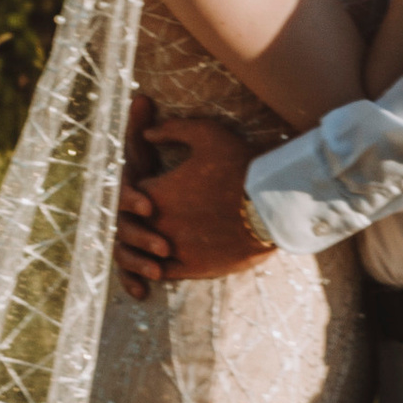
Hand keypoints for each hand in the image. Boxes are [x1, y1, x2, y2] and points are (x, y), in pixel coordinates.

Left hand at [115, 112, 271, 294]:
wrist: (274, 203)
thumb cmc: (240, 164)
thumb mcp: (206, 135)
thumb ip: (171, 130)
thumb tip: (147, 133)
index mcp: (155, 192)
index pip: (129, 192)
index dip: (137, 187)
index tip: (152, 182)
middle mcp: (158, 223)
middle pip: (132, 223)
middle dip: (139, 216)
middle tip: (151, 211)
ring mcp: (174, 248)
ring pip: (143, 252)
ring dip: (145, 244)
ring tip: (157, 237)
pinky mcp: (192, 268)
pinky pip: (161, 271)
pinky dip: (157, 267)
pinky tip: (165, 260)